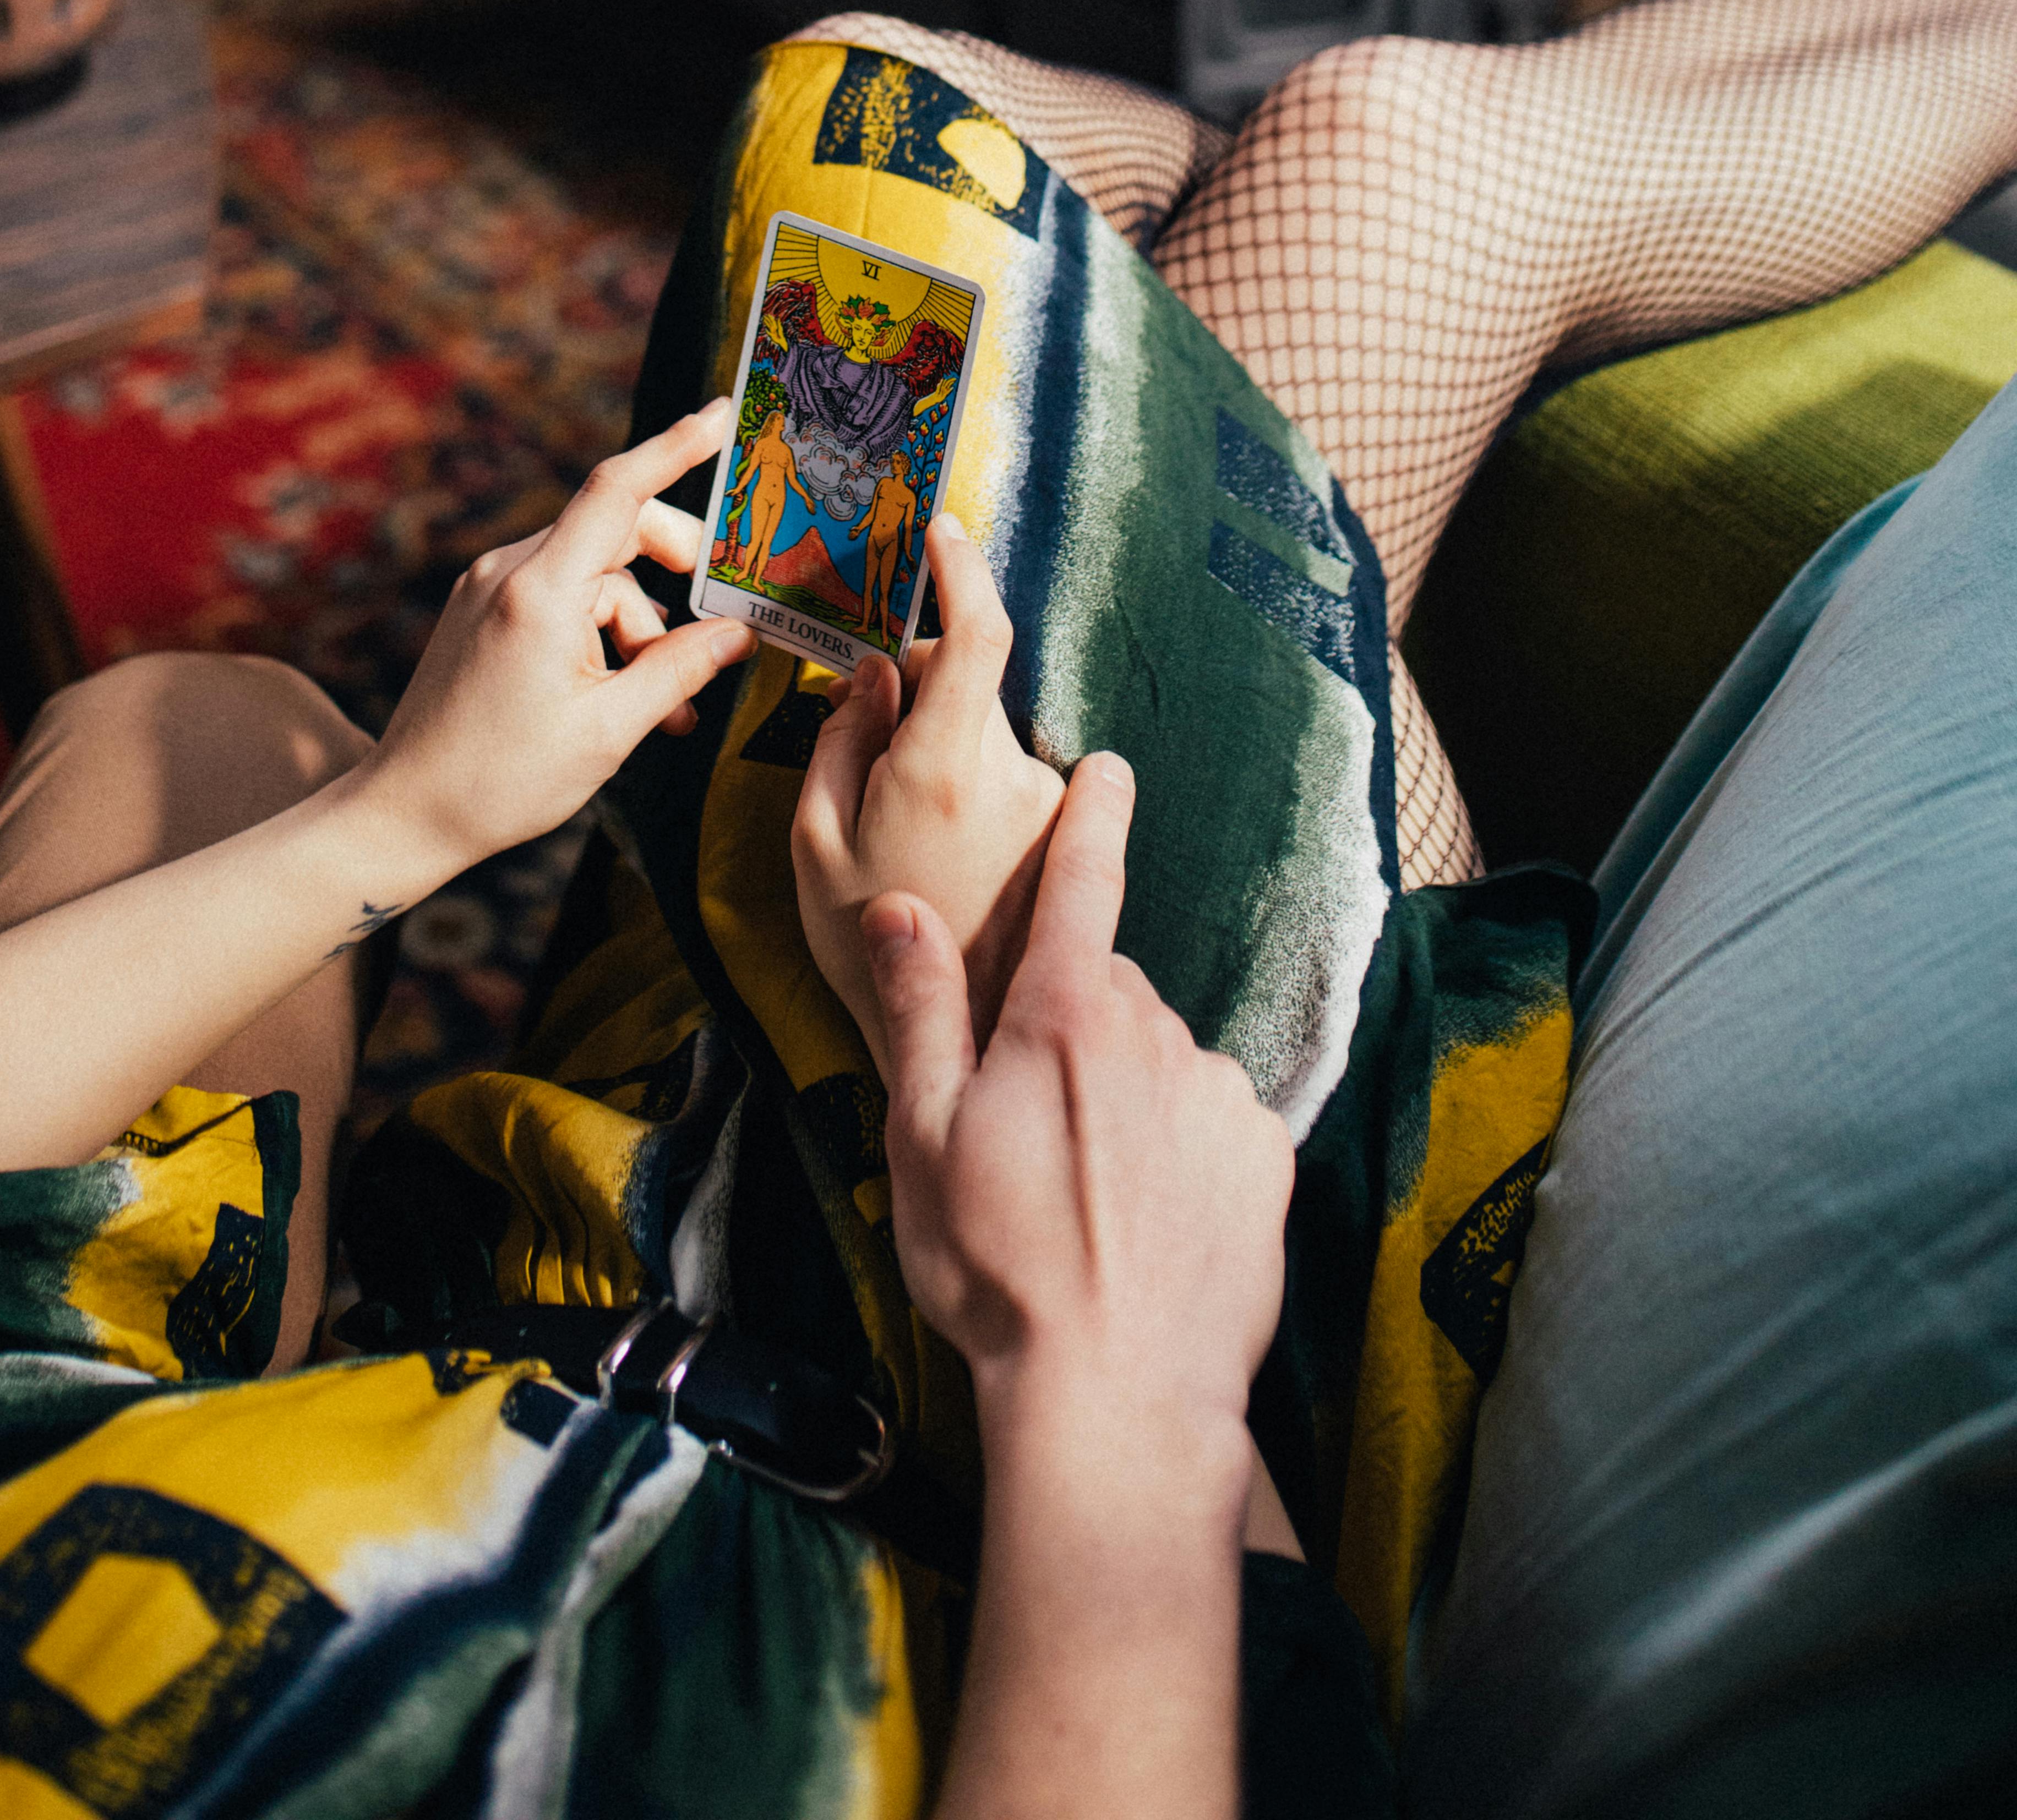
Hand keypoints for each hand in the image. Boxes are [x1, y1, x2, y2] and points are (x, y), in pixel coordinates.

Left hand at [349, 402, 754, 898]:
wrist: (404, 812)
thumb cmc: (500, 781)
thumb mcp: (608, 731)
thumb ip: (679, 672)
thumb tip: (737, 634)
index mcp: (539, 591)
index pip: (616, 489)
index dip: (674, 446)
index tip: (721, 414)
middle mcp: (508, 572)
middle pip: (616, 531)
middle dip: (675, 570)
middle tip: (717, 628)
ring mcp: (490, 588)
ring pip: (595, 573)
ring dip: (641, 623)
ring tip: (667, 704)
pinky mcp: (483, 610)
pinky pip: (563, 595)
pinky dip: (602, 630)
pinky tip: (622, 691)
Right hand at [791, 518, 1063, 1065]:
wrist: (963, 1054)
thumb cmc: (867, 948)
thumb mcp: (812, 845)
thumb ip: (839, 740)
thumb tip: (871, 672)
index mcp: (945, 767)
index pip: (978, 632)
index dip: (962, 569)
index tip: (942, 534)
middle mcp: (1017, 780)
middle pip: (972, 688)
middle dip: (920, 690)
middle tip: (867, 741)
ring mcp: (1055, 816)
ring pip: (993, 743)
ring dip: (952, 757)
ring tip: (910, 838)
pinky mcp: (1074, 850)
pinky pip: (1018, 791)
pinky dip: (982, 802)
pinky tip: (954, 866)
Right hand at [864, 756, 1291, 1436]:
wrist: (1116, 1400)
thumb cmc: (1000, 1271)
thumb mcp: (922, 1137)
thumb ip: (919, 1009)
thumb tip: (900, 906)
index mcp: (1064, 1018)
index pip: (1083, 881)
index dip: (1094, 816)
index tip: (1108, 767)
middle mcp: (1157, 1035)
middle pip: (1108, 996)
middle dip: (1072, 1034)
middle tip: (1029, 1129)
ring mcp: (1221, 1096)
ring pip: (1163, 1063)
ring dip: (1129, 1100)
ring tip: (1088, 1198)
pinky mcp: (1267, 1161)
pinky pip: (1215, 1125)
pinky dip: (1184, 1152)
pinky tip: (1149, 1222)